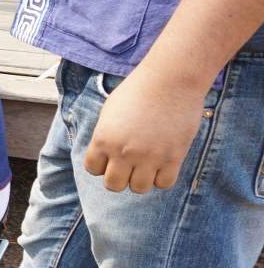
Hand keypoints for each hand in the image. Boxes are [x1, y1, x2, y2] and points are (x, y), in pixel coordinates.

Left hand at [83, 67, 205, 192]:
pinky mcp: (173, 157)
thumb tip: (106, 157)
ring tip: (146, 164)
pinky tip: (163, 164)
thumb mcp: (110, 112)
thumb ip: (106, 136)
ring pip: (139, 188)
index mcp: (103, 139)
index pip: (93, 169)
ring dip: (141, 179)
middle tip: (128, 164)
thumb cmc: (138, 91)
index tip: (111, 156)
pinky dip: (162, 178)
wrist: (170, 79)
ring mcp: (149, 156)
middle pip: (113, 185)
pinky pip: (164, 184)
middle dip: (119, 177)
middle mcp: (123, 152)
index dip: (101, 164)